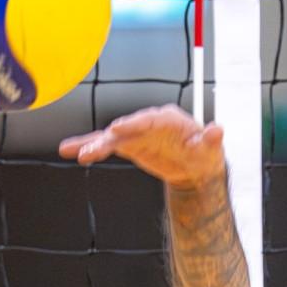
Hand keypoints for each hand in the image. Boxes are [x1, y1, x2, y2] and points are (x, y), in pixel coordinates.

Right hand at [58, 105, 225, 189]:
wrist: (195, 168)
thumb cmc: (204, 154)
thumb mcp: (210, 149)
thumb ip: (211, 140)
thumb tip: (217, 130)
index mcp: (168, 119)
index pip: (148, 119)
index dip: (132, 124)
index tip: (117, 129)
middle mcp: (149, 122)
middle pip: (126, 128)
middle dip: (109, 137)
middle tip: (95, 147)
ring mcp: (137, 133)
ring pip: (112, 137)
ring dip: (94, 144)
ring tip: (78, 153)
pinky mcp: (128, 144)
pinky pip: (106, 145)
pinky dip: (89, 147)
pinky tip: (70, 150)